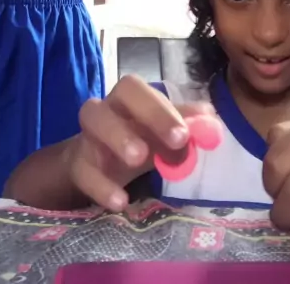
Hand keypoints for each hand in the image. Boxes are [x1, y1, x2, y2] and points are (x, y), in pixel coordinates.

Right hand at [65, 74, 216, 211]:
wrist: (93, 165)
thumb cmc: (136, 139)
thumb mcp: (160, 132)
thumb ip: (185, 124)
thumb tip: (211, 118)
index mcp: (128, 99)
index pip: (137, 88)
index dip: (160, 108)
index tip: (184, 135)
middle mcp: (106, 109)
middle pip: (119, 92)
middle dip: (146, 115)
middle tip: (174, 141)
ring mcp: (88, 136)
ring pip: (93, 120)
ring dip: (118, 137)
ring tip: (138, 159)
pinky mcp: (77, 166)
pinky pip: (83, 171)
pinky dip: (100, 186)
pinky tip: (120, 202)